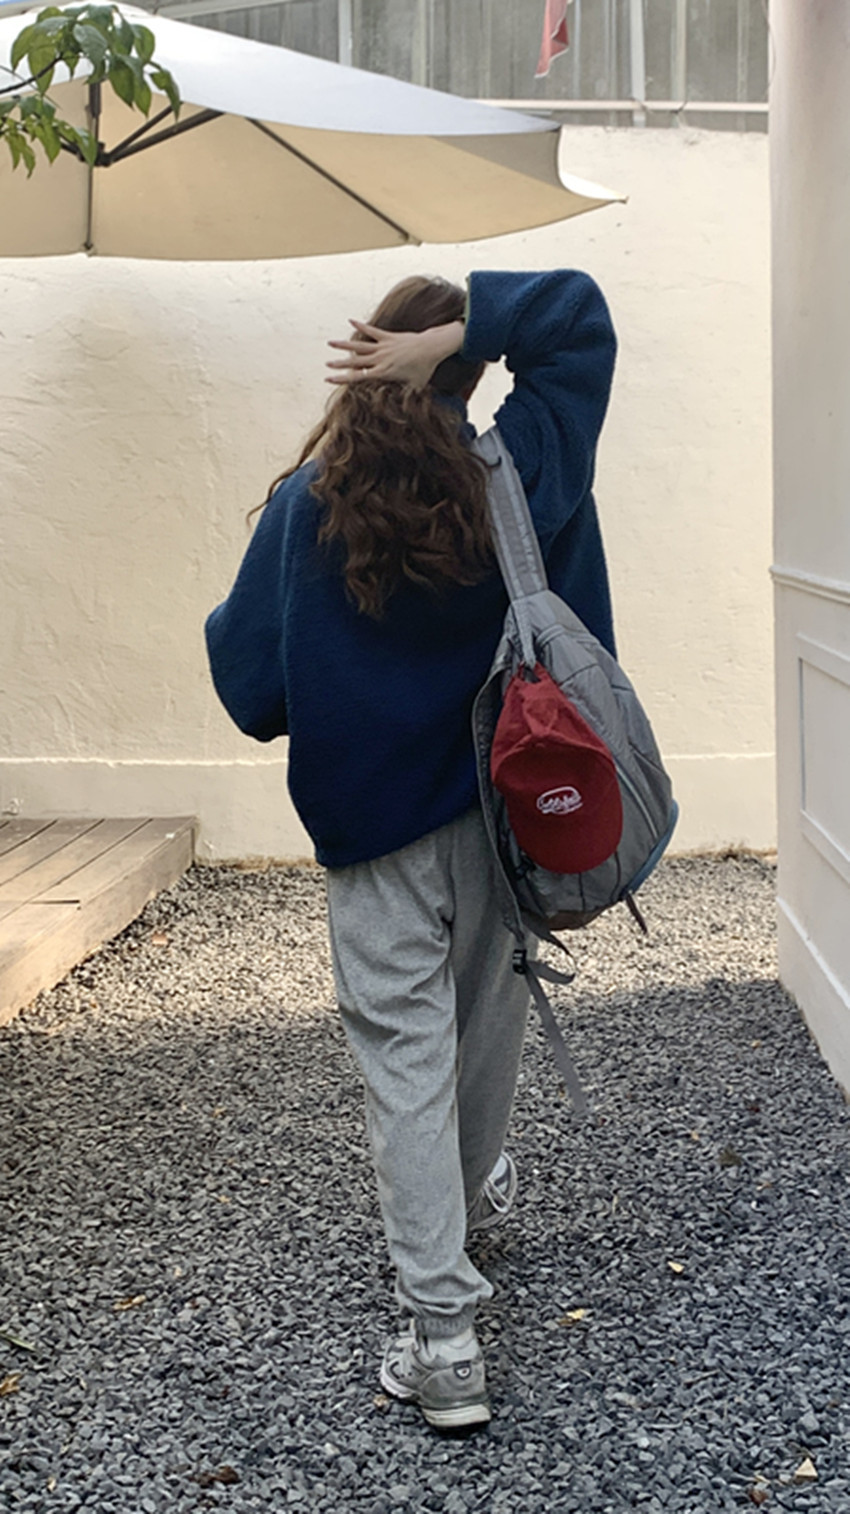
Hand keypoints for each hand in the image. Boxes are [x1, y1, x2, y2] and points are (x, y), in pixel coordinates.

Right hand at [326, 319, 463, 388]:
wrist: (431, 348)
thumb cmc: (424, 369)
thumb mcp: (414, 387)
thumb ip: (404, 396)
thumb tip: (401, 412)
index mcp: (384, 373)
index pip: (358, 377)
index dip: (342, 378)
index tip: (329, 379)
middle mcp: (380, 359)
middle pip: (355, 362)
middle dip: (339, 364)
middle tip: (326, 364)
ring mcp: (383, 347)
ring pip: (359, 346)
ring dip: (344, 345)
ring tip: (330, 343)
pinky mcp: (388, 337)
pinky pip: (372, 331)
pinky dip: (361, 326)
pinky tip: (350, 321)